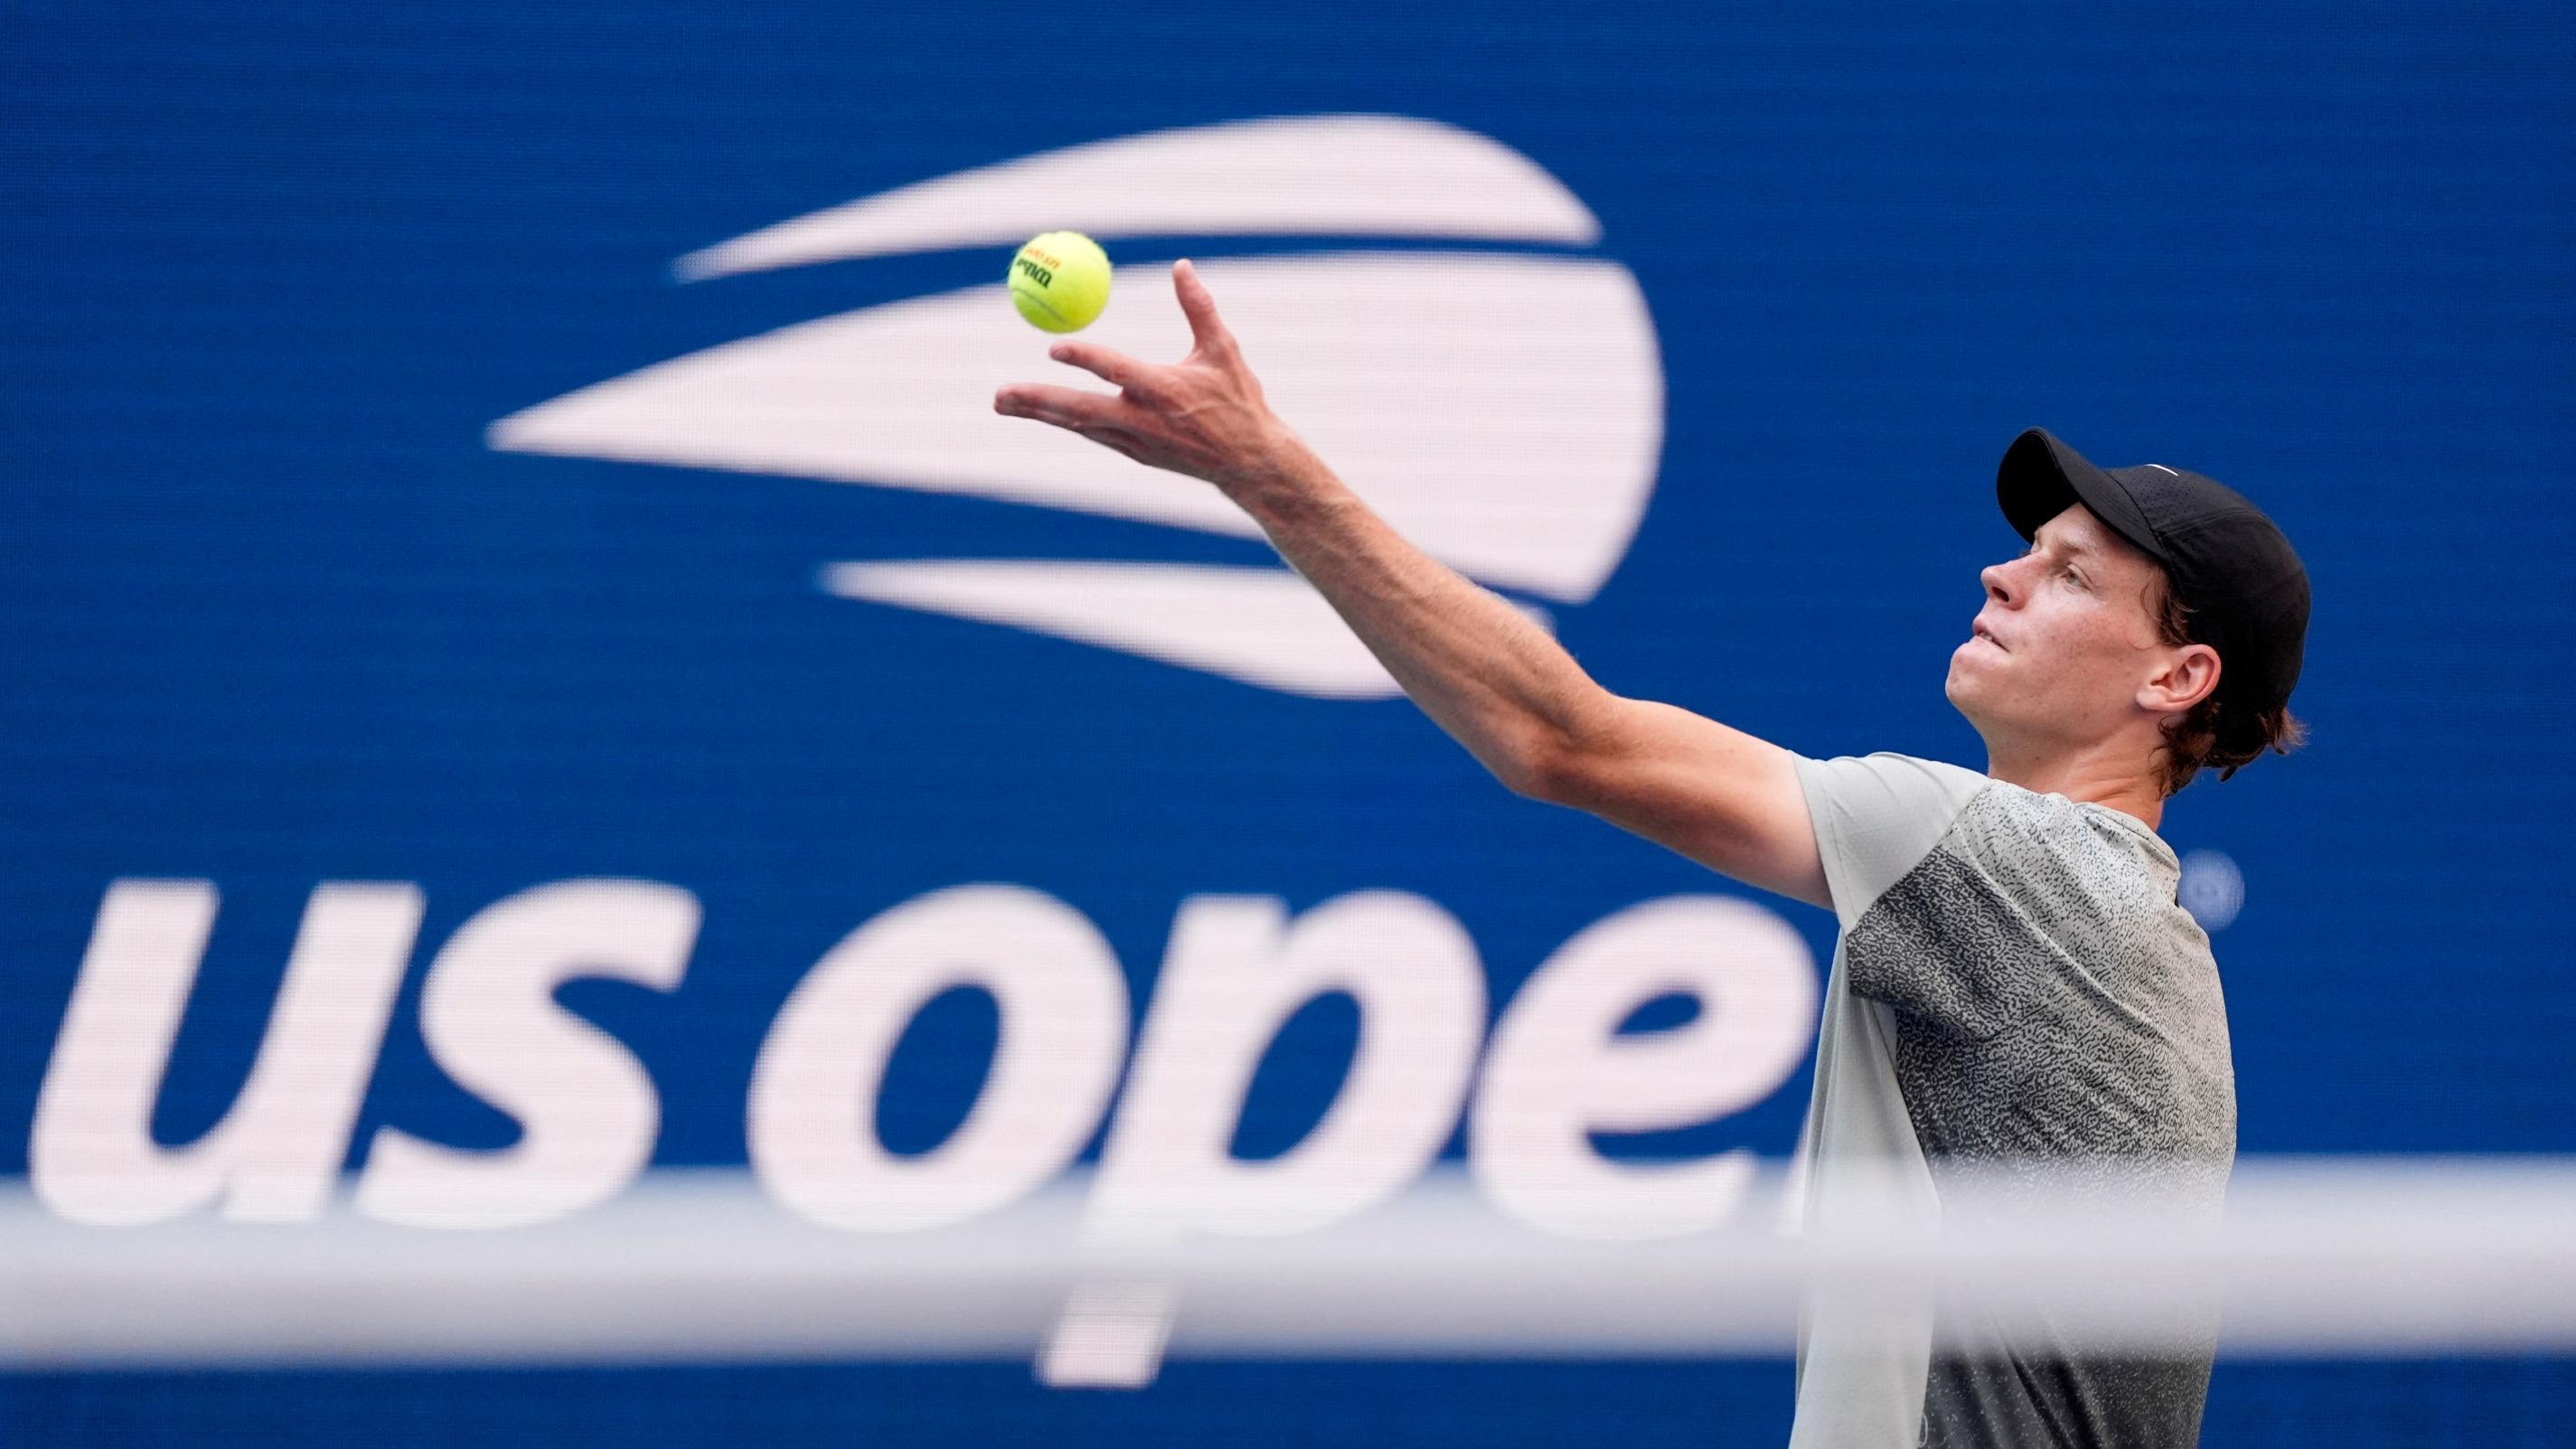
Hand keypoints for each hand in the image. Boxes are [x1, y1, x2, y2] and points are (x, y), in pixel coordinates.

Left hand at [994, 259, 1304, 496]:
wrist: (1248, 463)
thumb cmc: (1238, 401)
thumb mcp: (1223, 351)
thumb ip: (1199, 309)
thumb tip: (1181, 266)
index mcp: (1168, 391)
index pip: (1119, 373)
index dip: (1086, 360)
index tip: (1055, 347)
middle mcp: (1146, 421)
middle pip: (1082, 411)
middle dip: (1039, 402)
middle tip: (1000, 393)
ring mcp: (1137, 442)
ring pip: (1079, 425)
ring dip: (1038, 413)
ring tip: (1000, 401)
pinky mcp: (1134, 453)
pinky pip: (1092, 433)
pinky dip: (1063, 420)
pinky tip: (1036, 409)